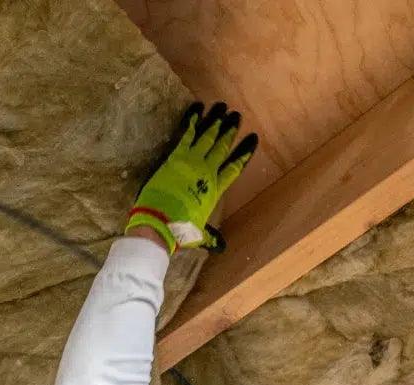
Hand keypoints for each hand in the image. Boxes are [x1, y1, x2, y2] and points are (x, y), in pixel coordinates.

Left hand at [127, 102, 256, 253]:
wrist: (161, 224)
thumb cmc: (180, 231)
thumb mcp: (199, 235)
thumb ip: (210, 237)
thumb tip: (221, 247)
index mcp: (215, 190)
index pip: (234, 168)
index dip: (244, 153)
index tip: (252, 140)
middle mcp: (207, 172)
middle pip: (222, 147)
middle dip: (230, 131)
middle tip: (237, 116)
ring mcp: (192, 162)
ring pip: (207, 137)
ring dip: (215, 121)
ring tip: (223, 108)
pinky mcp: (176, 157)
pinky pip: (186, 134)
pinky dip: (192, 120)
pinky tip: (197, 108)